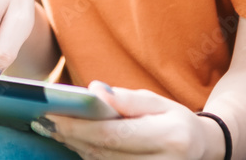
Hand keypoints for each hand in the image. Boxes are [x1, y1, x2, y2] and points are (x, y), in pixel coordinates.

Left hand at [34, 82, 224, 159]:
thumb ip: (127, 99)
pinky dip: (89, 156)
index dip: (79, 126)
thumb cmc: (175, 120)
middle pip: (104, 153)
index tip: (51, 114)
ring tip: (55, 129)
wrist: (202, 149)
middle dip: (71, 137)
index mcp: (170, 137)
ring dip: (76, 148)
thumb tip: (95, 92)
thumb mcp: (157, 102)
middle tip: (44, 121)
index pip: (113, 134)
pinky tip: (75, 143)